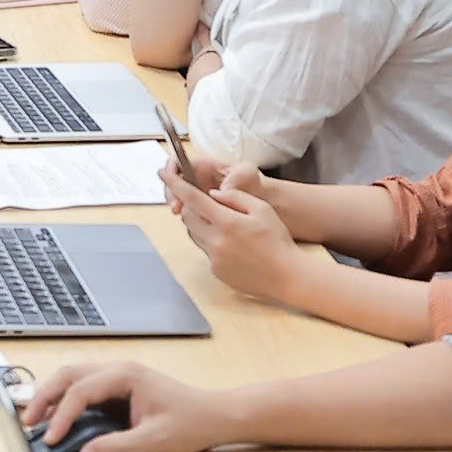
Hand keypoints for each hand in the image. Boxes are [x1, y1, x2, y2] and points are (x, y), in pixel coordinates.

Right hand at [22, 362, 236, 451]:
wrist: (215, 415)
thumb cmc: (190, 423)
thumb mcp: (155, 440)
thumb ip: (118, 447)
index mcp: (124, 375)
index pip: (81, 391)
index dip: (62, 415)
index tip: (51, 439)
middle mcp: (116, 369)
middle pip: (69, 374)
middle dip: (45, 397)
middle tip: (29, 423)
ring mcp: (117, 376)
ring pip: (73, 377)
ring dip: (52, 396)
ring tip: (36, 421)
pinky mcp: (118, 387)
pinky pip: (84, 388)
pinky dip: (66, 400)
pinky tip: (59, 418)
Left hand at [165, 165, 300, 301]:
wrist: (288, 277)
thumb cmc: (278, 241)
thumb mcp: (262, 210)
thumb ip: (235, 197)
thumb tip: (212, 194)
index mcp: (227, 222)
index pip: (191, 198)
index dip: (174, 184)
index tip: (163, 174)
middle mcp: (215, 241)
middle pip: (187, 217)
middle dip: (191, 206)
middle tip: (206, 204)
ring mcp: (214, 258)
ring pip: (193, 234)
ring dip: (200, 225)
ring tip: (224, 225)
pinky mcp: (216, 271)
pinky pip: (204, 250)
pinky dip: (210, 242)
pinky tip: (231, 244)